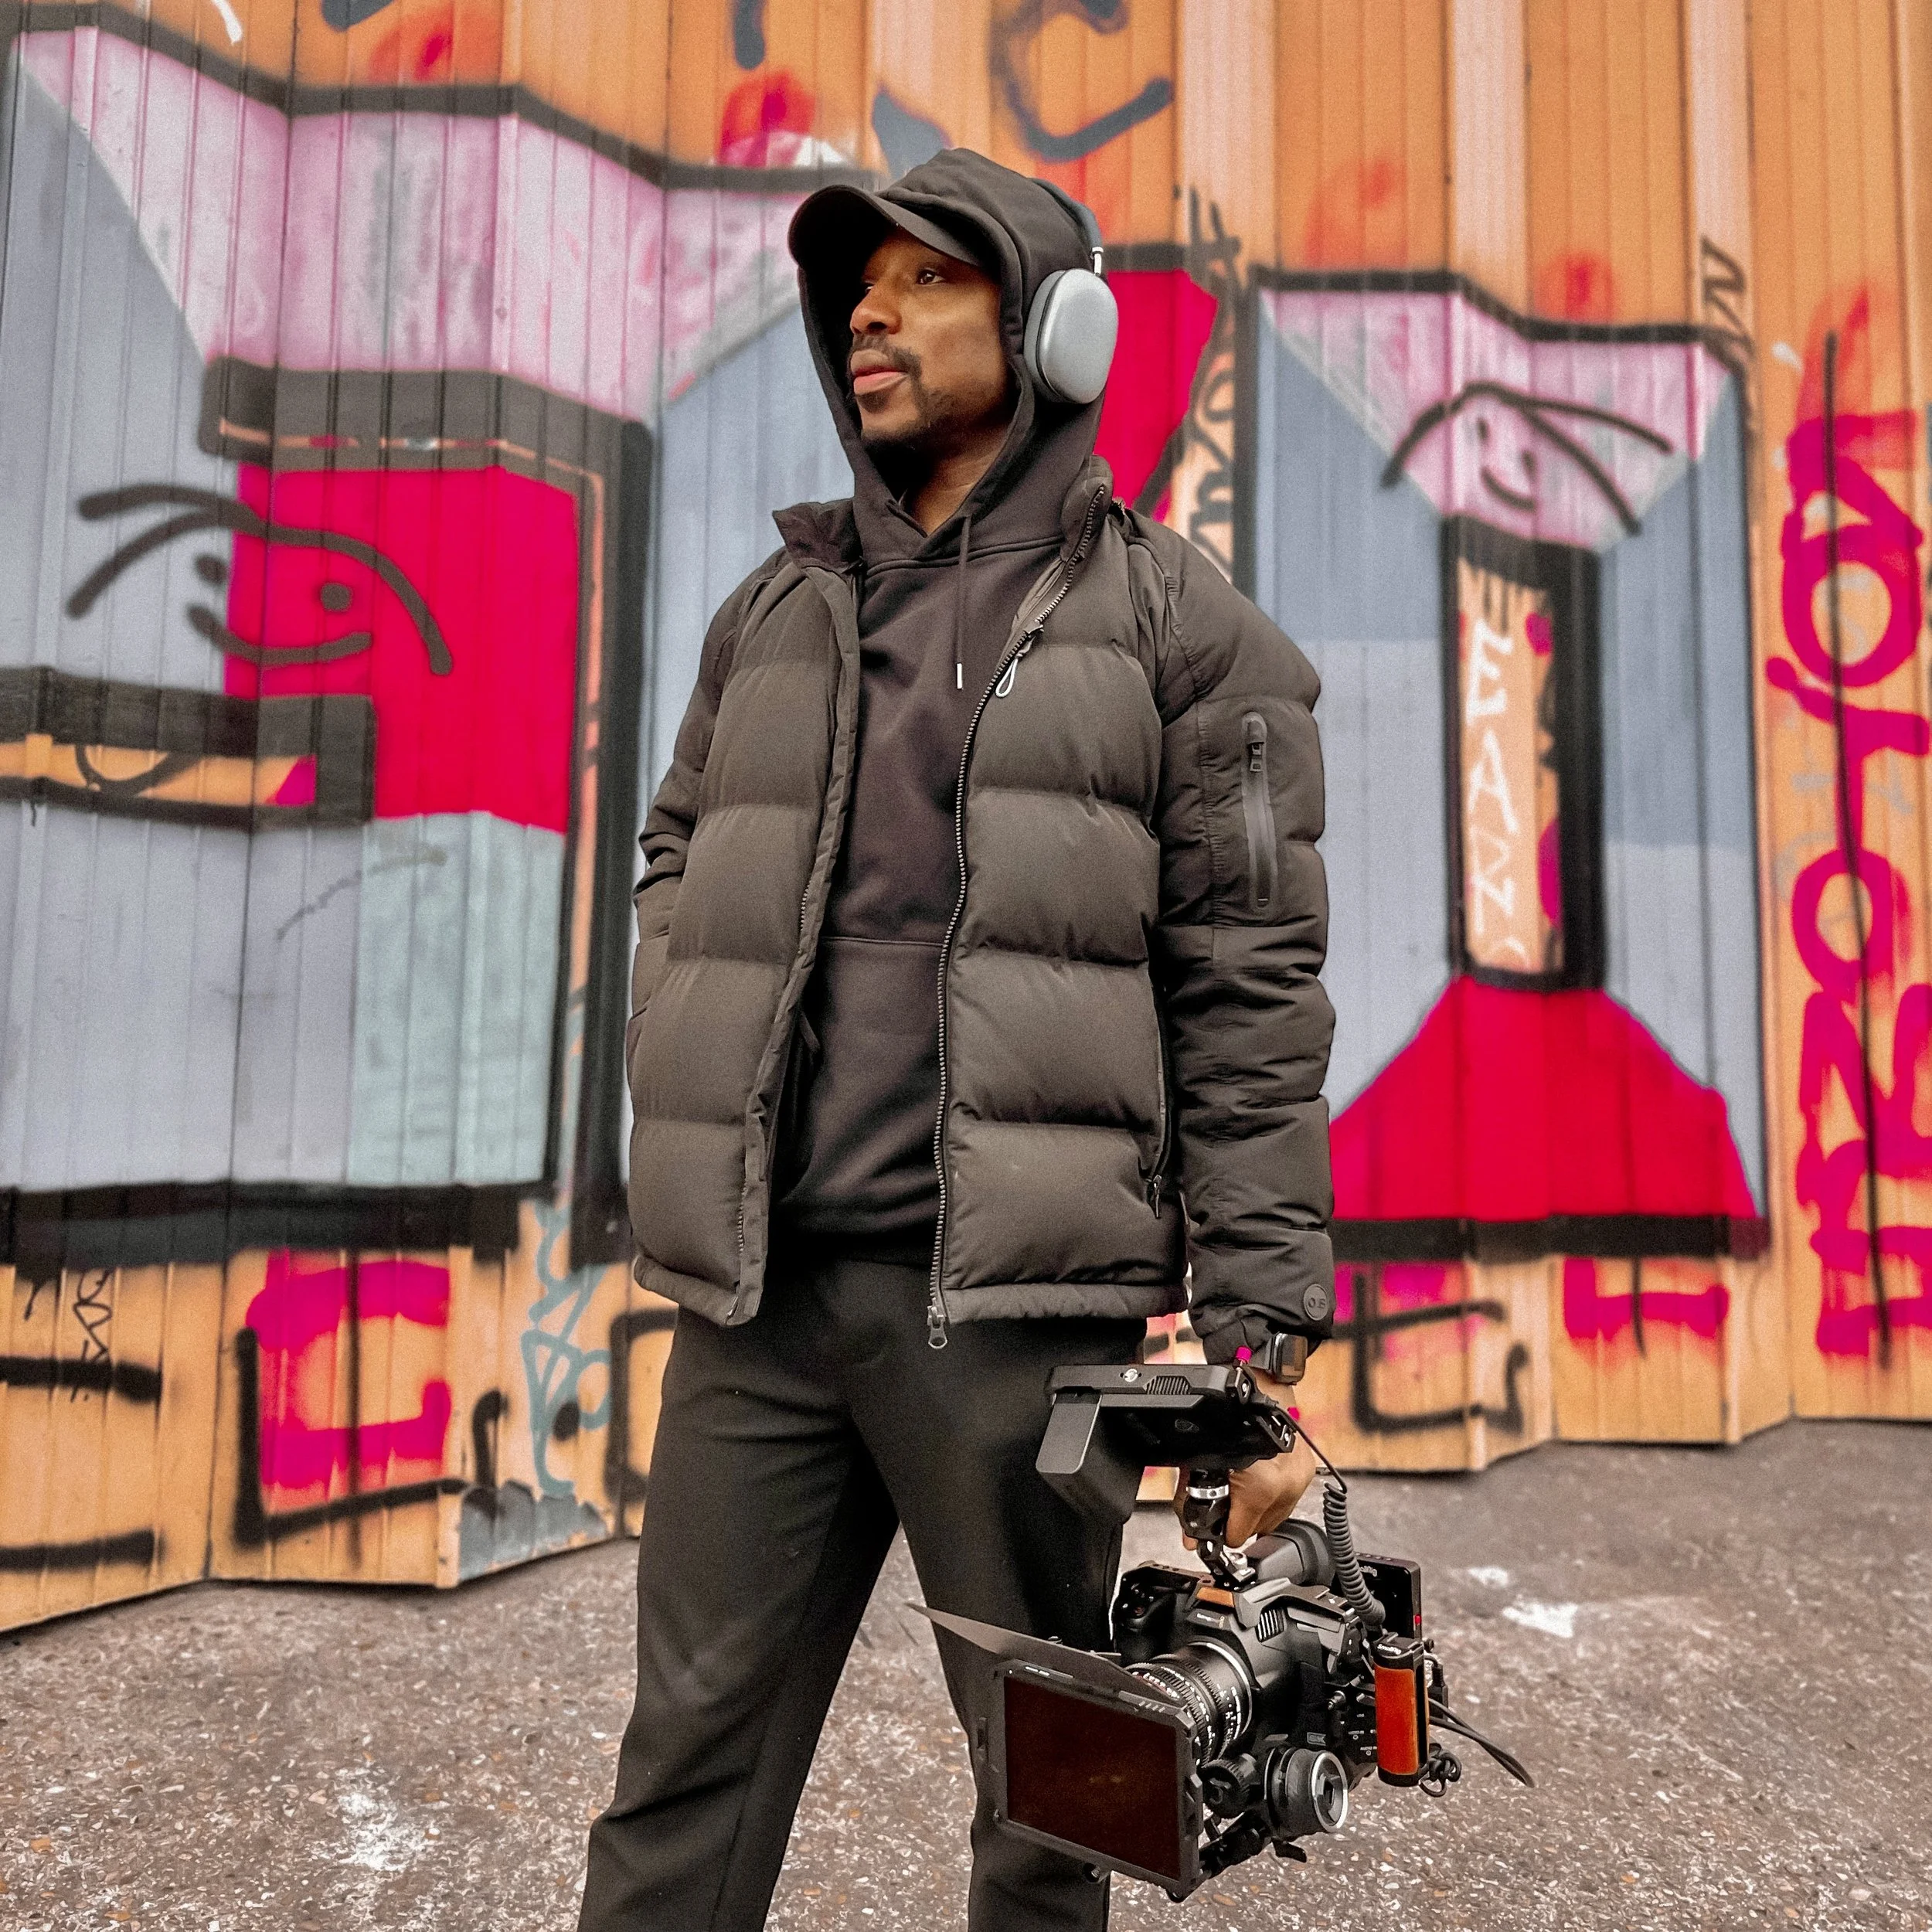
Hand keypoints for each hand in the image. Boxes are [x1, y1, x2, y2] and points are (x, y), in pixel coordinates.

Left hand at [1173, 1370, 1318, 1548]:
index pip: (1238, 1535)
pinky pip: (1287, 1501)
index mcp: (1259, 1487)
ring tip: (1242, 1484)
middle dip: (1237, 1518)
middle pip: (1257, 1530)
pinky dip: (1271, 1495)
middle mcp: (1285, 1487)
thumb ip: (1192, 1501)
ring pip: (1274, 1519)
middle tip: (1225, 1497)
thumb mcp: (1200, 1459)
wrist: (1261, 1383)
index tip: (1213, 1523)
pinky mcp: (1307, 1471)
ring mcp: (1299, 1480)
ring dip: (1256, 1509)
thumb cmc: (1228, 1413)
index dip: (1220, 1531)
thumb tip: (1192, 1537)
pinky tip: (1258, 1476)